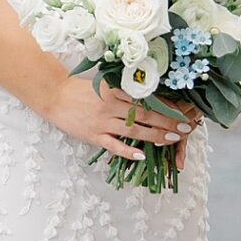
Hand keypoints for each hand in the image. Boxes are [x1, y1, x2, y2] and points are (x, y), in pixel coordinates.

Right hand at [48, 76, 203, 163]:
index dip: (167, 105)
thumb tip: (151, 96)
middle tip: (186, 127)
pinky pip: (114, 145)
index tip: (183, 109)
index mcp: (115, 91)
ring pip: (133, 130)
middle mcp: (111, 106)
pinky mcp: (94, 136)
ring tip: (172, 139)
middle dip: (168, 121)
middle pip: (145, 114)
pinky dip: (128, 151)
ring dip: (155, 135)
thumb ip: (125, 91)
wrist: (54, 96)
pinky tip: (143, 155)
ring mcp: (102, 122)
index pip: (147, 99)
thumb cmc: (81, 90)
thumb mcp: (104, 85)